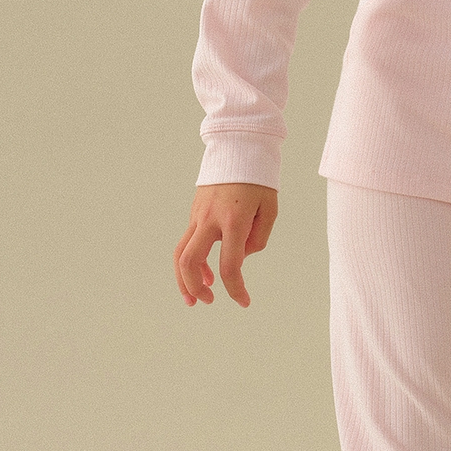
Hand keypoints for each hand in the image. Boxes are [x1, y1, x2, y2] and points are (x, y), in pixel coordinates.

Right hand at [174, 182, 277, 307]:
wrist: (238, 148)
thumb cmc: (259, 179)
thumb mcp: (270, 208)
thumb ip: (258, 238)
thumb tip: (241, 258)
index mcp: (234, 219)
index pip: (230, 264)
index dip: (236, 289)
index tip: (243, 302)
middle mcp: (211, 219)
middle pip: (189, 261)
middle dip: (194, 288)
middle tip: (208, 301)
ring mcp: (198, 215)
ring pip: (181, 253)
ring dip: (184, 279)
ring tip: (195, 297)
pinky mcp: (195, 212)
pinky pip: (188, 242)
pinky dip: (192, 261)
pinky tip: (205, 272)